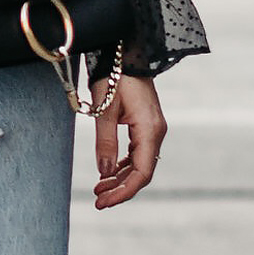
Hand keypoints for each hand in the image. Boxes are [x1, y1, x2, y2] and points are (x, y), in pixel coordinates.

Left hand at [91, 72, 166, 209]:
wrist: (125, 52)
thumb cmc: (114, 76)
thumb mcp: (105, 110)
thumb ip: (105, 142)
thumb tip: (104, 173)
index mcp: (149, 129)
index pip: (142, 172)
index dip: (123, 191)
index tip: (104, 202)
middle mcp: (156, 132)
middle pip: (141, 172)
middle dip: (120, 189)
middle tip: (97, 201)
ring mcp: (152, 128)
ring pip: (139, 164)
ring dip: (120, 178)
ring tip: (98, 190)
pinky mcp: (145, 125)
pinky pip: (137, 152)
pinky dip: (123, 165)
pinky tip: (108, 173)